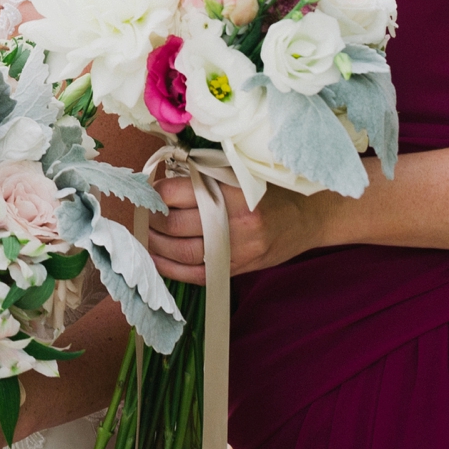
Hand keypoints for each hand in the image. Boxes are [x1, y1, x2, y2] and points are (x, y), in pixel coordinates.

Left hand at [144, 174, 316, 285]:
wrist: (306, 218)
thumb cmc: (269, 190)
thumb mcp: (239, 174)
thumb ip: (205, 178)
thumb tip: (163, 182)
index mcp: (231, 191)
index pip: (177, 192)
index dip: (156, 192)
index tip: (148, 189)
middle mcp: (234, 223)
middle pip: (175, 224)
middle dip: (151, 220)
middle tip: (143, 212)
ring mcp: (236, 251)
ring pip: (181, 252)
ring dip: (155, 245)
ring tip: (146, 234)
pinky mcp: (236, 270)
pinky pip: (196, 275)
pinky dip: (171, 269)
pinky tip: (158, 259)